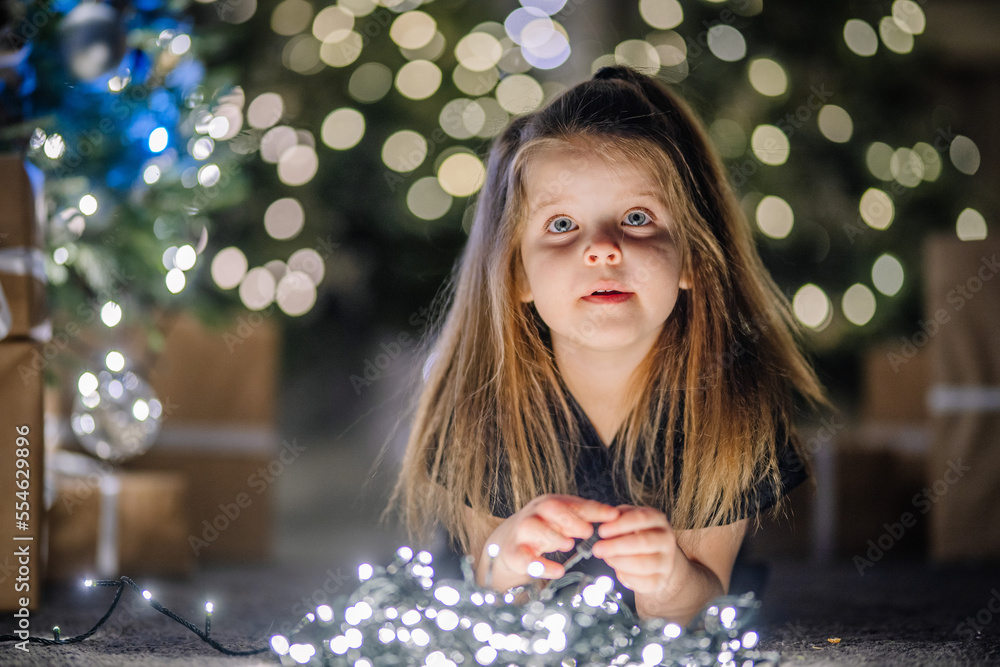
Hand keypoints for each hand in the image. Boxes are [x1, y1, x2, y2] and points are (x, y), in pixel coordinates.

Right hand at [479, 494, 619, 590]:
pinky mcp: (513, 553)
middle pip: (550, 507)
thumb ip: (584, 517)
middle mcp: (534, 514)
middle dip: (571, 518)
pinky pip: (525, 558)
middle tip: (588, 531)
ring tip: (569, 545)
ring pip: (534, 528)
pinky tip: (558, 570)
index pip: (573, 502)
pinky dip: (541, 565)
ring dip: (554, 536)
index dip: (593, 508)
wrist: (506, 544)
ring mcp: (521, 532)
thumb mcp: (562, 521)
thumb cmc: (543, 531)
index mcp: (550, 504)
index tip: (613, 515)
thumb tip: (615, 516)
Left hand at [591, 504, 680, 595]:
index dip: (620, 525)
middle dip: (616, 546)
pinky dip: (626, 577)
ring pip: (643, 564)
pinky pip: (642, 582)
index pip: (641, 518)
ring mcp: (666, 561)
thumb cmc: (636, 535)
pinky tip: (618, 570)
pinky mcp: (661, 580)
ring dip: (619, 562)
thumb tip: (605, 522)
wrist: (655, 558)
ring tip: (607, 558)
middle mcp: (666, 539)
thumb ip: (617, 518)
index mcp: (657, 519)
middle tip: (597, 548)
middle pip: (643, 542)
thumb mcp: (628, 520)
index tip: (602, 531)